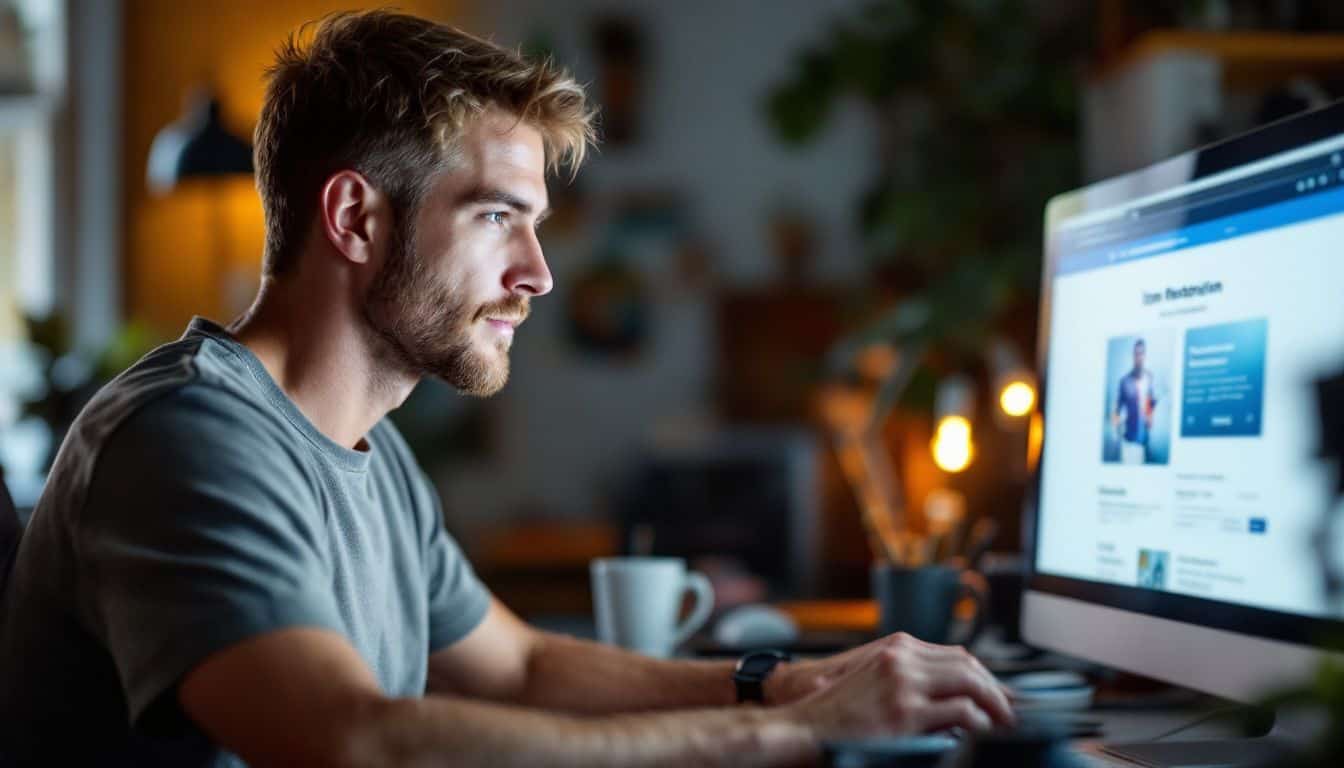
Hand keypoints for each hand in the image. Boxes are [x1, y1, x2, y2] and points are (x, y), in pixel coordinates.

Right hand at [775, 633, 1014, 739]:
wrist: (806, 724)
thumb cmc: (839, 709)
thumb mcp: (876, 678)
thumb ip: (911, 677)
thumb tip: (953, 696)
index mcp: (898, 646)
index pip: (957, 654)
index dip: (984, 674)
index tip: (999, 693)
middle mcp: (903, 657)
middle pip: (969, 664)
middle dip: (996, 688)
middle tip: (1010, 710)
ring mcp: (904, 683)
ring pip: (971, 683)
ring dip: (995, 703)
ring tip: (1004, 722)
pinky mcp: (905, 712)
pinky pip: (960, 712)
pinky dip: (979, 722)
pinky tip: (982, 731)